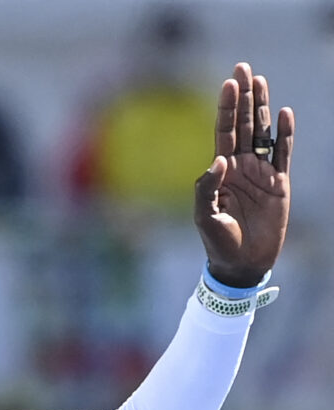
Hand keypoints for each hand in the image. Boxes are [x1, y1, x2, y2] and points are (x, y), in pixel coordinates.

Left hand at [194, 62, 293, 287]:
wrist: (242, 262)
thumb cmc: (218, 241)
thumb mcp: (204, 216)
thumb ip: (206, 187)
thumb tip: (219, 160)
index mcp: (220, 171)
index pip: (223, 132)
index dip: (225, 108)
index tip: (228, 83)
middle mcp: (240, 166)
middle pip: (242, 123)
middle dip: (242, 97)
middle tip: (243, 68)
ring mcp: (261, 172)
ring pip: (262, 131)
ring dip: (262, 106)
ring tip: (260, 80)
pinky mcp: (279, 183)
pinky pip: (283, 153)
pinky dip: (284, 134)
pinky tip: (284, 114)